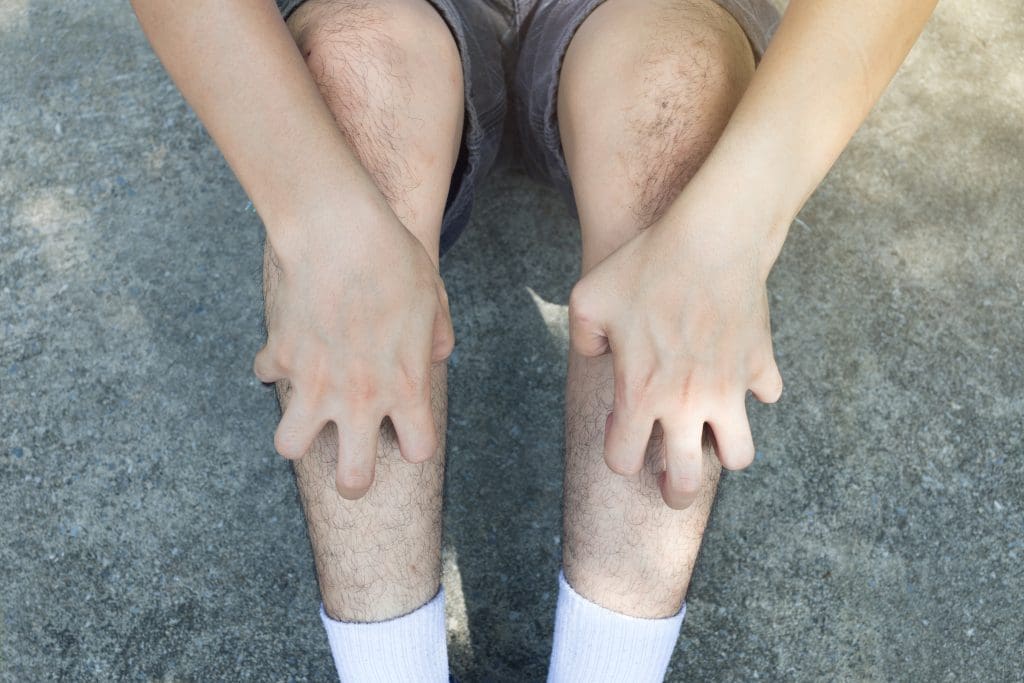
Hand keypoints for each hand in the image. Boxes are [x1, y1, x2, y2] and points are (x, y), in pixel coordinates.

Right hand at [253, 204, 452, 498]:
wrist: (340, 232)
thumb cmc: (395, 260)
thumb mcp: (434, 299)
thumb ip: (438, 337)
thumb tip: (438, 355)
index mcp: (406, 388)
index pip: (418, 452)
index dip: (414, 442)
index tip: (407, 428)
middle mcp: (360, 398)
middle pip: (352, 477)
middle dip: (352, 479)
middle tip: (351, 466)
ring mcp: (316, 383)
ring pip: (290, 445)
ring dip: (298, 433)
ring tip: (309, 415)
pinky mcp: (281, 356)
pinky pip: (268, 375)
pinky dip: (275, 365)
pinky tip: (290, 345)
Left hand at [568, 208, 782, 508]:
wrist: (711, 239)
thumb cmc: (644, 267)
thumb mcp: (588, 299)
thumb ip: (583, 339)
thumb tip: (598, 359)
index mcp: (641, 395)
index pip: (624, 461)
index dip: (619, 452)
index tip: (623, 430)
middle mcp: (687, 403)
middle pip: (685, 481)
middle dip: (674, 491)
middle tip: (671, 483)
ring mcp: (730, 388)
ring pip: (740, 455)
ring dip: (725, 449)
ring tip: (711, 432)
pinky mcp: (761, 365)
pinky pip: (768, 395)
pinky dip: (756, 390)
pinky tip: (737, 370)